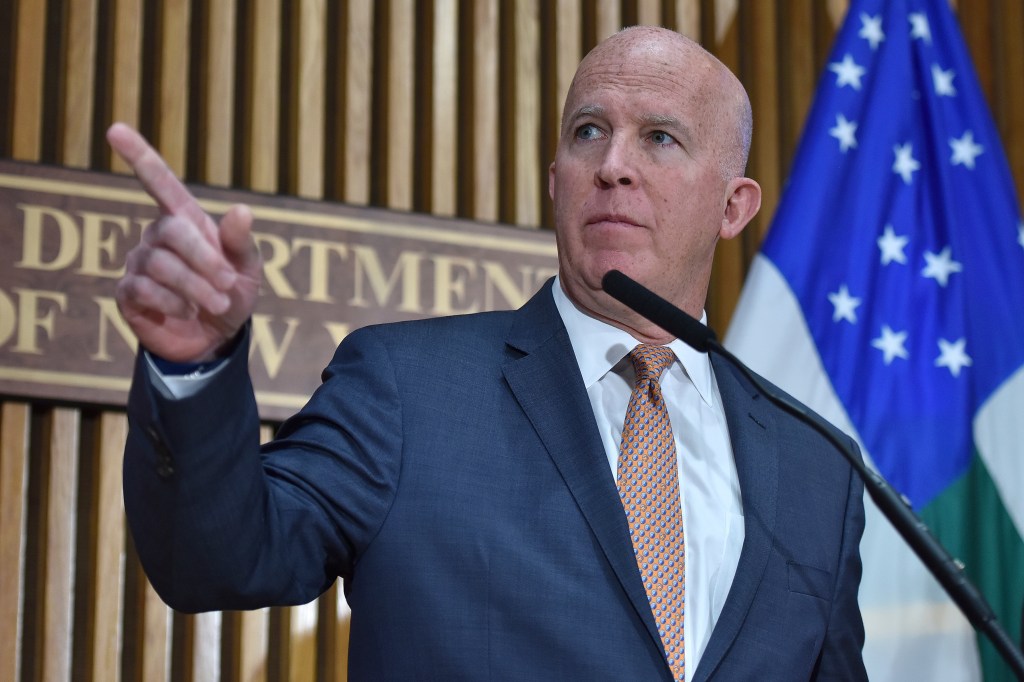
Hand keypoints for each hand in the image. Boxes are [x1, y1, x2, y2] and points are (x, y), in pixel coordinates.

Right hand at [108, 123, 262, 362]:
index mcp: (187, 221)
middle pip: (171, 231)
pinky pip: (143, 289)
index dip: (139, 156)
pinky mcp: (128, 293)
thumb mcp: (248, 270)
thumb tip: (242, 210)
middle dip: (204, 260)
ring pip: (159, 264)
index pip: (160, 183)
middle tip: (227, 285)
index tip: (115, 129)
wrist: (216, 339)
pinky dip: (172, 302)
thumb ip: (241, 242)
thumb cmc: (231, 296)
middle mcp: (157, 236)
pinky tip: (185, 311)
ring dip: (194, 286)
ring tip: (215, 303)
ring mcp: (139, 263)